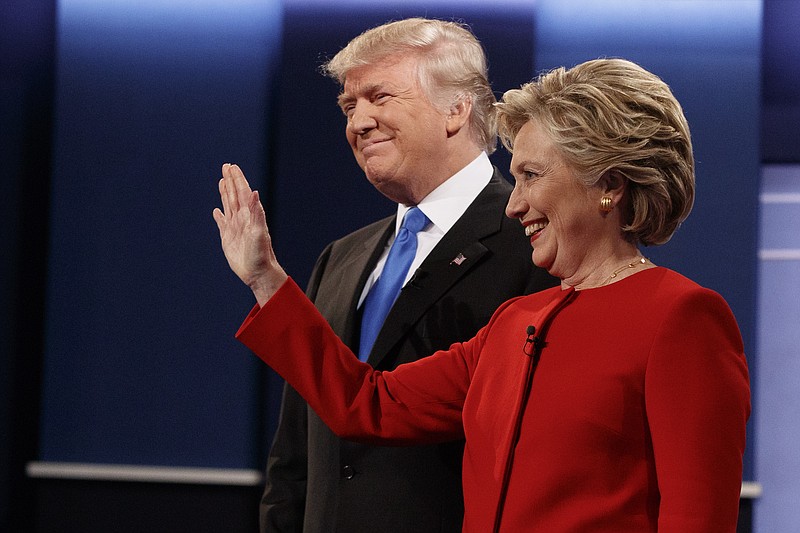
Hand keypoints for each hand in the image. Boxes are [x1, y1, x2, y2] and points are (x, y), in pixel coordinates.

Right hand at [213, 163, 286, 305]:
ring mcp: (235, 228)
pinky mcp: (228, 239)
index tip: (232, 166)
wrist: (258, 272)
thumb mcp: (259, 232)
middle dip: (231, 180)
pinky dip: (219, 216)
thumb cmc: (261, 254)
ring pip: (229, 205)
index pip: (243, 192)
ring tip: (222, 181)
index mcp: (250, 215)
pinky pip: (222, 223)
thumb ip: (256, 212)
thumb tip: (255, 193)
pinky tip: (217, 211)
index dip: (238, 179)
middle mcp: (242, 219)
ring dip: (225, 193)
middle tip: (226, 166)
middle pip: (235, 195)